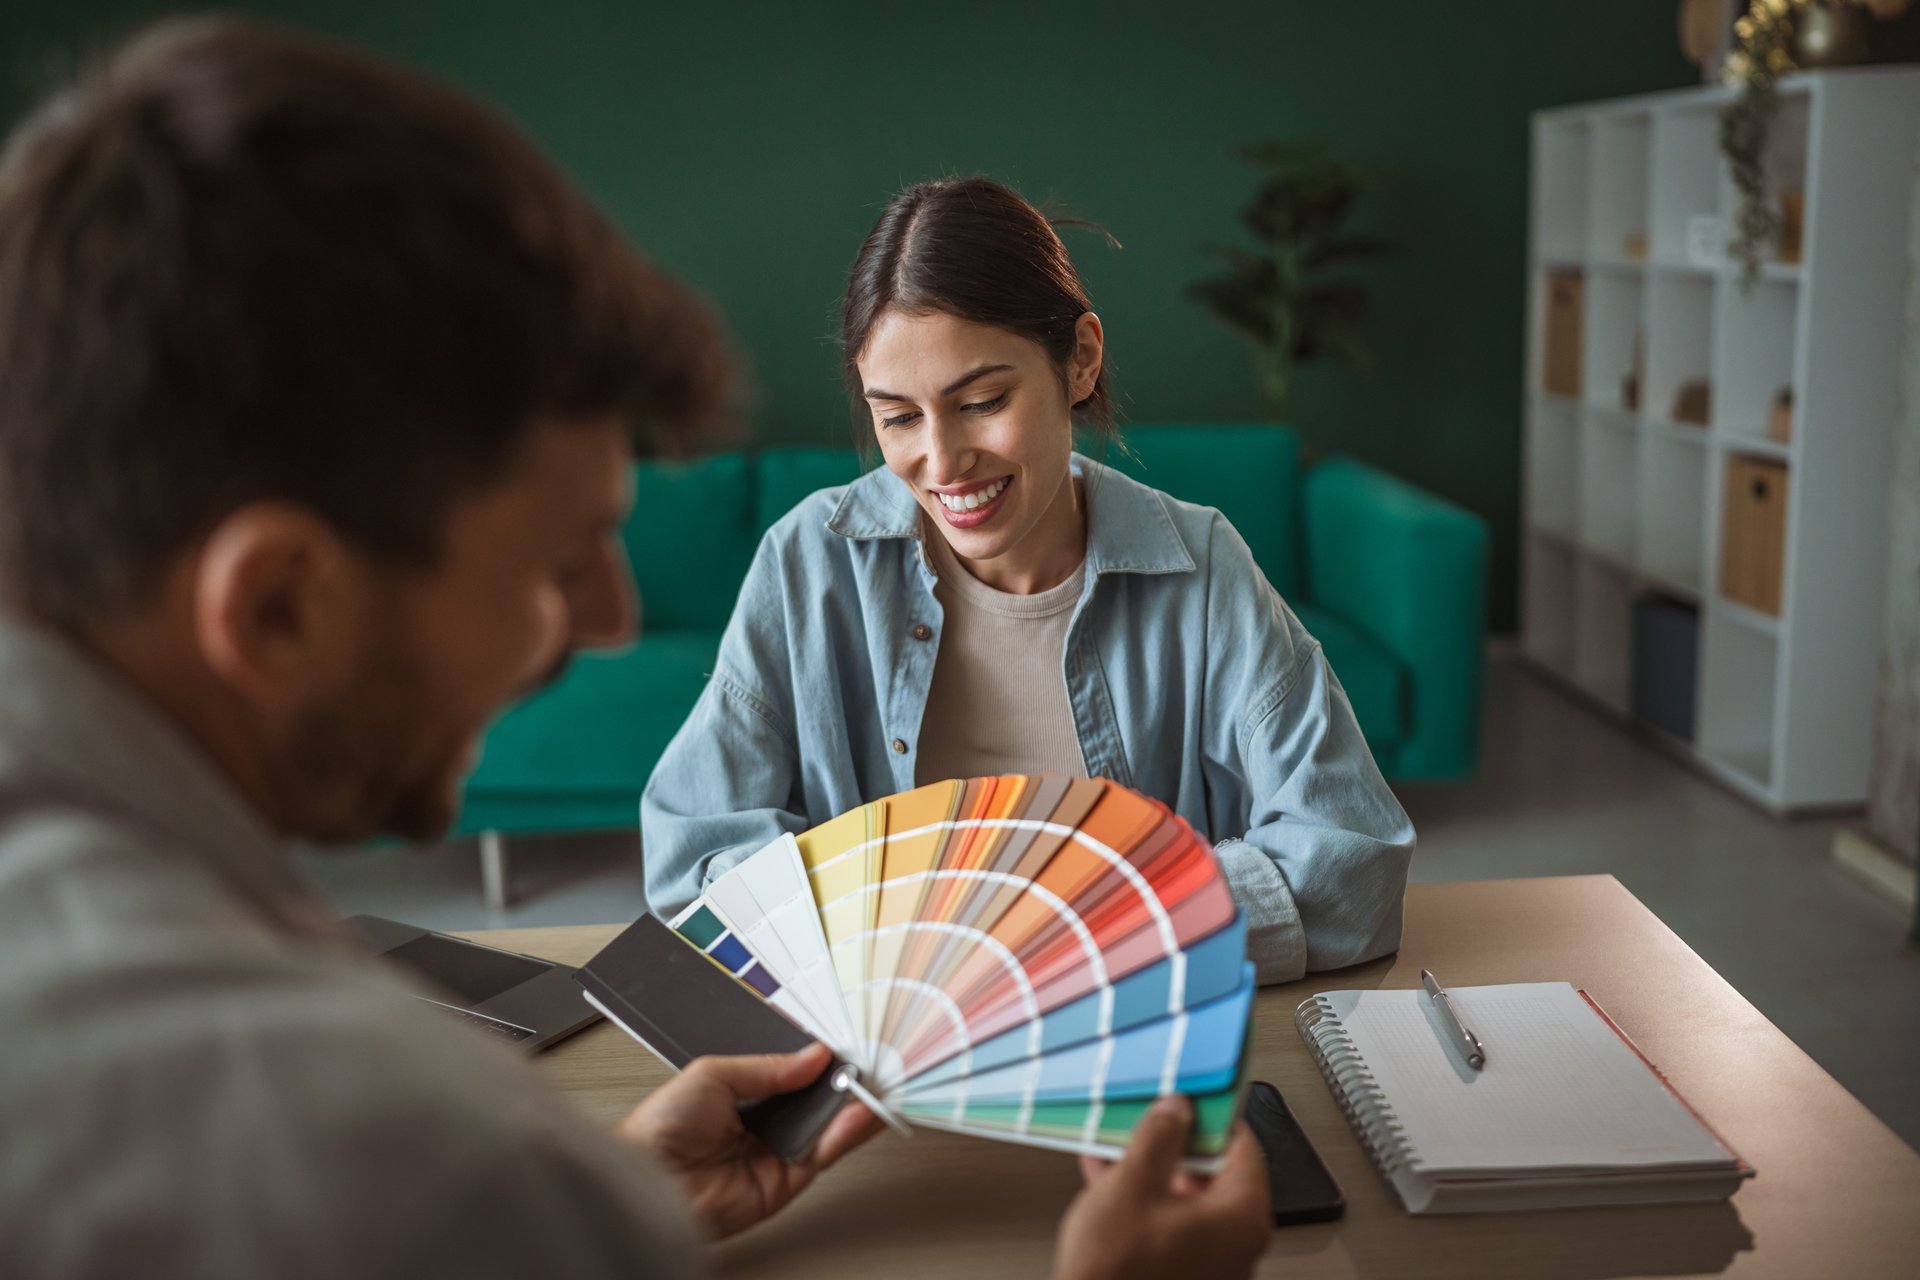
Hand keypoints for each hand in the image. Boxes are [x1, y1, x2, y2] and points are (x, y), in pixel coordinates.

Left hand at [617, 1043, 881, 1239]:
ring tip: (872, 1083)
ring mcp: (776, 1151)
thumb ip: (768, 1066)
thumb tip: (813, 1056)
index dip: (818, 1059)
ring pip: (827, 1126)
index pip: (791, 1071)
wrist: (646, 1183)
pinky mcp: (786, 1182)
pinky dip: (845, 1133)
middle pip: (815, 1099)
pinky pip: (823, 1153)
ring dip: (852, 1105)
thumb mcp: (714, 1074)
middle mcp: (762, 1122)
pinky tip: (859, 1112)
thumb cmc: (659, 1129)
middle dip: (842, 1081)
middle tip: (867, 1063)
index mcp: (742, 1092)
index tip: (844, 1046)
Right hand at [1052, 1096, 1269, 1279]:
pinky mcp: (1185, 1277)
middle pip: (1216, 1174)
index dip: (1213, 1114)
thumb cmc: (1117, 1274)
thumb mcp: (1132, 1184)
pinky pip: (1173, 1226)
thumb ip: (1159, 1136)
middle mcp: (1239, 1246)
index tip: (1194, 1098)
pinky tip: (1112, 1182)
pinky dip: (1148, 1203)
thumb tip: (1176, 1110)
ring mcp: (1214, 1266)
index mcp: (1242, 1218)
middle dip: (1176, 1144)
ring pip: (1189, 1201)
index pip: (1244, 1145)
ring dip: (1155, 1171)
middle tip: (1152, 1120)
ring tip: (1121, 1149)